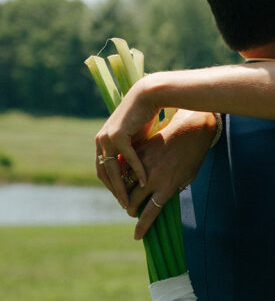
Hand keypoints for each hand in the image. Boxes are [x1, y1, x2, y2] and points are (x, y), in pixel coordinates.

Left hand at [95, 77, 160, 204]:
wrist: (148, 94)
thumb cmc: (144, 115)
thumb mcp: (135, 140)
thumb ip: (130, 155)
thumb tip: (133, 172)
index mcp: (102, 141)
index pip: (103, 169)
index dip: (112, 185)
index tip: (123, 197)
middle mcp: (101, 140)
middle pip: (104, 173)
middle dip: (115, 191)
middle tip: (125, 205)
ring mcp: (107, 137)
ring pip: (113, 169)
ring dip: (122, 187)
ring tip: (131, 202)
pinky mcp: (118, 134)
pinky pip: (127, 159)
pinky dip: (136, 171)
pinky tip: (145, 182)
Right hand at [124, 110, 215, 238]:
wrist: (191, 128)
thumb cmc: (194, 155)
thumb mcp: (187, 176)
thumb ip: (174, 189)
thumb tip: (161, 199)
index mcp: (168, 187)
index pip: (150, 213)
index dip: (142, 227)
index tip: (137, 236)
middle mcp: (153, 177)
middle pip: (133, 200)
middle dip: (130, 209)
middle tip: (131, 212)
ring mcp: (145, 163)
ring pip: (126, 184)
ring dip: (124, 194)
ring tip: (127, 198)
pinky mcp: (140, 151)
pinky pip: (128, 167)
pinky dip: (125, 175)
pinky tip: (127, 179)